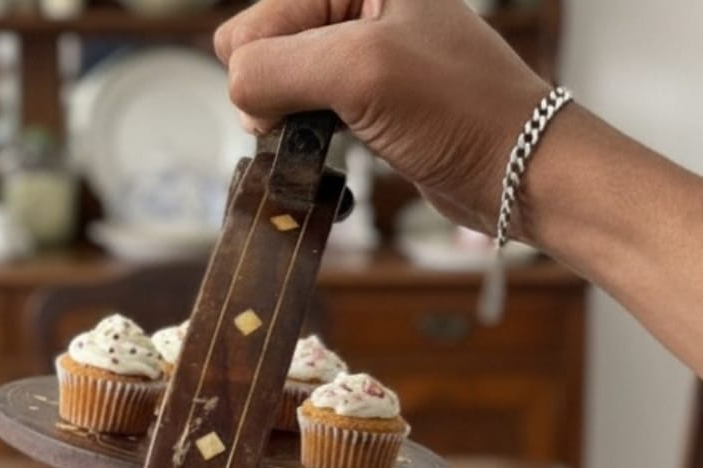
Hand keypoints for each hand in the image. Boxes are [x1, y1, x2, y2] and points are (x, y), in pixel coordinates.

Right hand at [215, 0, 550, 232]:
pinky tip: (331, 152)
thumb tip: (236, 91)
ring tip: (328, 140)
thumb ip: (279, 67)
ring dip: (288, 124)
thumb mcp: (360, 70)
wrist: (515, 166)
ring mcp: (362, 55)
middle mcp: (357, 7)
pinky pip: (306, 115)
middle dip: (273, 96)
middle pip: (262, 54)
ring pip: (280, 89)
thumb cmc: (456, 110)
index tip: (300, 105)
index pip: (254, 25)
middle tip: (317, 121)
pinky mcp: (367, 101)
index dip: (263, 72)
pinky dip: (306, 140)